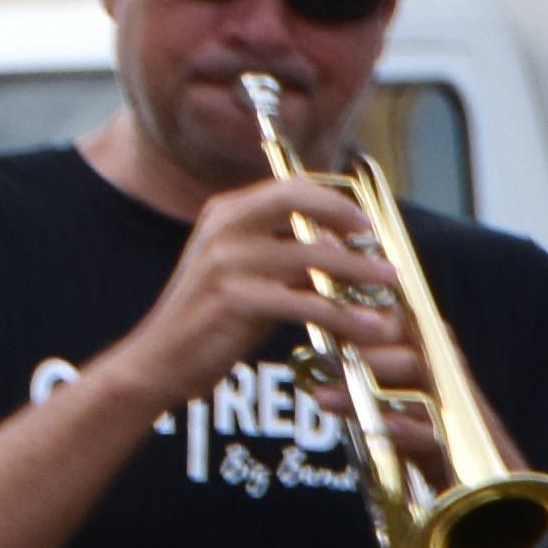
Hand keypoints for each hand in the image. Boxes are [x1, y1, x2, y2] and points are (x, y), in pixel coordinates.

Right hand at [102, 169, 392, 408]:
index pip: (286, 187)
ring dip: (357, 269)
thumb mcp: (248, 273)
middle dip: (343, 214)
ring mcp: (227, 260)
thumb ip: (287, 254)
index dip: (331, 198)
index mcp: (223, 214)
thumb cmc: (210, 319)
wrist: (159, 360)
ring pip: (312, 255)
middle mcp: (223, 228)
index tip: (363, 219)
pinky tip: (367, 325)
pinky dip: (342, 313)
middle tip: (376, 238)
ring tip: (388, 281)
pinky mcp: (236, 297)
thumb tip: (338, 243)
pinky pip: (306, 301)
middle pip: (295, 200)